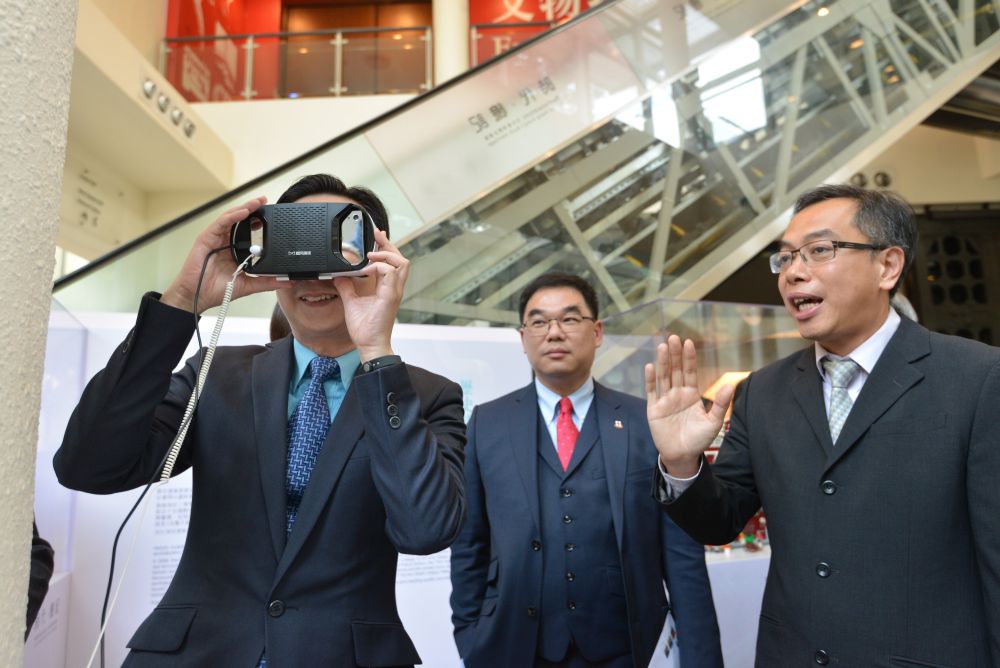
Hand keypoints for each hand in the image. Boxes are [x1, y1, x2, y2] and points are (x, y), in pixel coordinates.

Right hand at [161, 196, 282, 312]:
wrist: (198, 297)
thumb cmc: (217, 290)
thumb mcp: (248, 285)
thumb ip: (267, 282)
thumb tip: (286, 281)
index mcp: (233, 250)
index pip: (246, 230)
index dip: (257, 221)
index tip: (272, 215)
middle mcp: (224, 241)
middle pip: (238, 220)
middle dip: (252, 208)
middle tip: (264, 200)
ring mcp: (215, 239)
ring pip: (230, 217)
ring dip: (243, 208)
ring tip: (256, 203)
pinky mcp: (206, 239)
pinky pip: (220, 223)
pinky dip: (232, 216)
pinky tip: (242, 212)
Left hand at [334, 229, 408, 360]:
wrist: (368, 344)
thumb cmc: (365, 329)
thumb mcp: (351, 302)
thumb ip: (347, 287)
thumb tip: (340, 276)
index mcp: (387, 288)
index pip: (392, 262)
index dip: (386, 247)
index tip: (377, 235)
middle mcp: (394, 288)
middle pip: (400, 258)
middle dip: (389, 244)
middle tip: (377, 234)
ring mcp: (394, 292)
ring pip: (402, 263)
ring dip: (386, 254)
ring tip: (371, 254)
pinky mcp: (390, 296)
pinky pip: (390, 273)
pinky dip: (379, 266)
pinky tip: (367, 268)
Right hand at [645, 335, 733, 476]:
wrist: (683, 456)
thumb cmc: (699, 439)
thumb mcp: (714, 422)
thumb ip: (721, 403)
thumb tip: (732, 385)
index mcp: (691, 394)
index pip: (690, 371)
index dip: (689, 358)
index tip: (689, 343)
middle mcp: (677, 393)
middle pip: (675, 370)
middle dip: (674, 354)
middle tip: (673, 338)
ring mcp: (665, 400)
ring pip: (663, 377)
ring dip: (662, 362)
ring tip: (662, 346)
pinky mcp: (654, 409)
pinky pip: (652, 392)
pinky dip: (650, 380)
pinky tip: (650, 367)